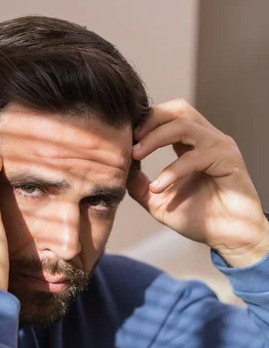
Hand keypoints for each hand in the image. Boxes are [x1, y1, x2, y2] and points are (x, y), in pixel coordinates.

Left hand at [129, 98, 268, 266]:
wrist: (228, 238)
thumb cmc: (200, 219)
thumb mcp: (158, 201)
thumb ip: (139, 184)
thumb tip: (120, 171)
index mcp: (192, 144)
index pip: (167, 117)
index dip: (144, 122)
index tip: (123, 138)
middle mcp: (207, 139)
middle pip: (177, 109)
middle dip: (150, 120)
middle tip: (130, 139)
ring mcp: (219, 146)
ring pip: (184, 124)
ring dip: (155, 138)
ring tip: (135, 155)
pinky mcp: (228, 160)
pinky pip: (195, 156)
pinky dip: (172, 170)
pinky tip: (158, 187)